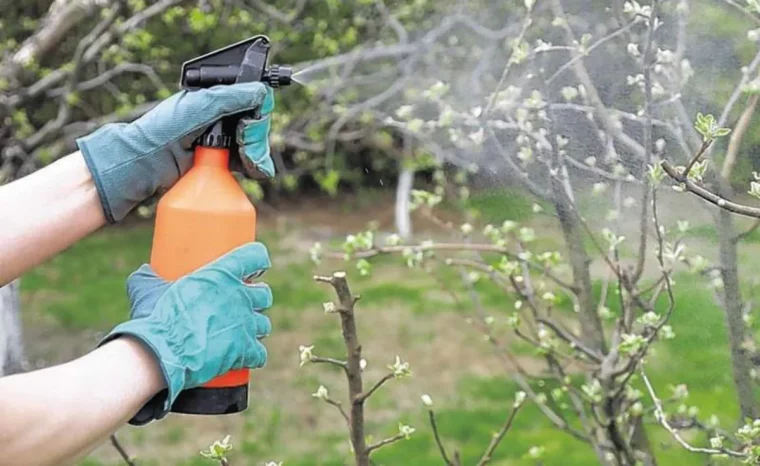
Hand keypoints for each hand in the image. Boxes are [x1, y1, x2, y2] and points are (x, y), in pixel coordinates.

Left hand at [77, 82, 275, 222]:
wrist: (142, 165)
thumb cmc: (161, 132)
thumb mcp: (196, 109)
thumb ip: (228, 98)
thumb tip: (259, 92)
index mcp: (214, 98)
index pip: (251, 100)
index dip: (257, 114)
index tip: (250, 128)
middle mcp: (219, 116)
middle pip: (255, 123)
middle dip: (256, 138)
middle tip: (248, 151)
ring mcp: (220, 139)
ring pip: (253, 143)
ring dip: (258, 154)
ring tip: (252, 166)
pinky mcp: (219, 161)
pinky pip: (246, 161)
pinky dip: (255, 165)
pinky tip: (255, 170)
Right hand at [100, 242, 272, 424]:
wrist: (160, 353)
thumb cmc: (155, 317)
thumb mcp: (147, 288)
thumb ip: (149, 276)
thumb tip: (146, 271)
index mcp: (222, 274)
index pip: (255, 256)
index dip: (257, 260)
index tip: (253, 268)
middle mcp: (240, 297)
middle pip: (264, 293)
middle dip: (256, 298)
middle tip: (241, 304)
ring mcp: (245, 324)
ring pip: (264, 323)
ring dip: (255, 327)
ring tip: (240, 331)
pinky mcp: (244, 350)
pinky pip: (260, 354)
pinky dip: (254, 356)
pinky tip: (246, 357)